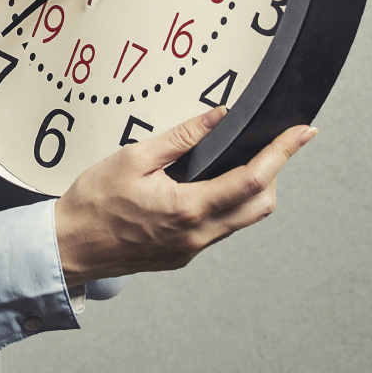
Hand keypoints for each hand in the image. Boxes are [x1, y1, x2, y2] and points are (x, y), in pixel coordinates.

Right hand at [53, 107, 316, 284]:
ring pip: (242, 220)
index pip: (253, 180)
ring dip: (252, 190)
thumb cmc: (93, 204)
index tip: (302, 134)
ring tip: (243, 160)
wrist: (68, 247)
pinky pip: (220, 229)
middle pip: (260, 205)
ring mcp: (191, 249)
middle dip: (273, 172)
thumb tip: (217, 117)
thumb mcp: (134, 157)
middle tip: (272, 144)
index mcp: (188, 209)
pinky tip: (211, 185)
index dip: (283, 154)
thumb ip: (181, 136)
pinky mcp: (182, 255)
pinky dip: (227, 204)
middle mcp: (197, 235)